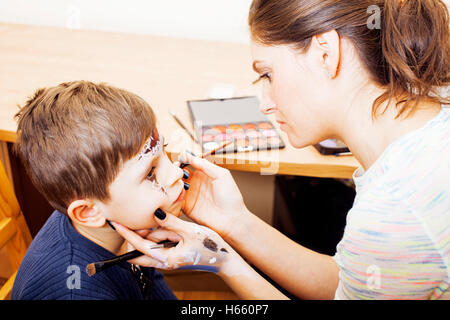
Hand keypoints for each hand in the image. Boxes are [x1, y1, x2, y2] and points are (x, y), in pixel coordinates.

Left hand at [110, 213, 234, 272]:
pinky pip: (162, 243)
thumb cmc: (210, 247)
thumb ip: (170, 222)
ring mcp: (169, 258)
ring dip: (156, 232)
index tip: (116, 223)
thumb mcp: (190, 231)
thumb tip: (155, 213)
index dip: (127, 234)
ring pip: (153, 243)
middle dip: (137, 234)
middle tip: (137, 219)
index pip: (140, 245)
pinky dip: (161, 234)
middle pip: (142, 247)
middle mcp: (165, 261)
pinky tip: (168, 226)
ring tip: (170, 224)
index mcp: (166, 258)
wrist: (224, 259)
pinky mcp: (173, 254)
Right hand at [180, 152, 248, 238]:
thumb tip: (190, 156)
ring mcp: (189, 195)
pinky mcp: (185, 207)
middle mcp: (194, 184)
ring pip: (175, 185)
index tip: (179, 159)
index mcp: (203, 174)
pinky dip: (171, 194)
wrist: (232, 219)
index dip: (182, 161)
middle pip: (179, 174)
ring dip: (172, 182)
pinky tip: (173, 191)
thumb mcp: (222, 175)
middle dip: (174, 171)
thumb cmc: (231, 197)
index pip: (188, 164)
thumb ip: (205, 165)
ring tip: (174, 180)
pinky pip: (174, 199)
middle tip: (174, 170)